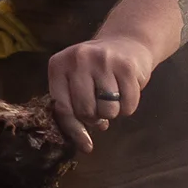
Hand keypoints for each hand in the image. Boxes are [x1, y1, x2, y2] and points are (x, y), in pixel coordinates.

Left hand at [45, 34, 155, 155]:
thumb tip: (84, 143)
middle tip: (100, 108)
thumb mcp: (76, 80)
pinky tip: (126, 90)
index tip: (85, 145)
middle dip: (95, 118)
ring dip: (113, 112)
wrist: (127, 42)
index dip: (74, 130)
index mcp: (59, 65)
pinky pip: (128, 105)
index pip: (62, 107)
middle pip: (85, 111)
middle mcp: (78, 59)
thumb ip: (73, 106)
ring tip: (112, 97)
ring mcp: (103, 61)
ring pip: (108, 111)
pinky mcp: (126, 66)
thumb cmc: (96, 68)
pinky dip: (128, 106)